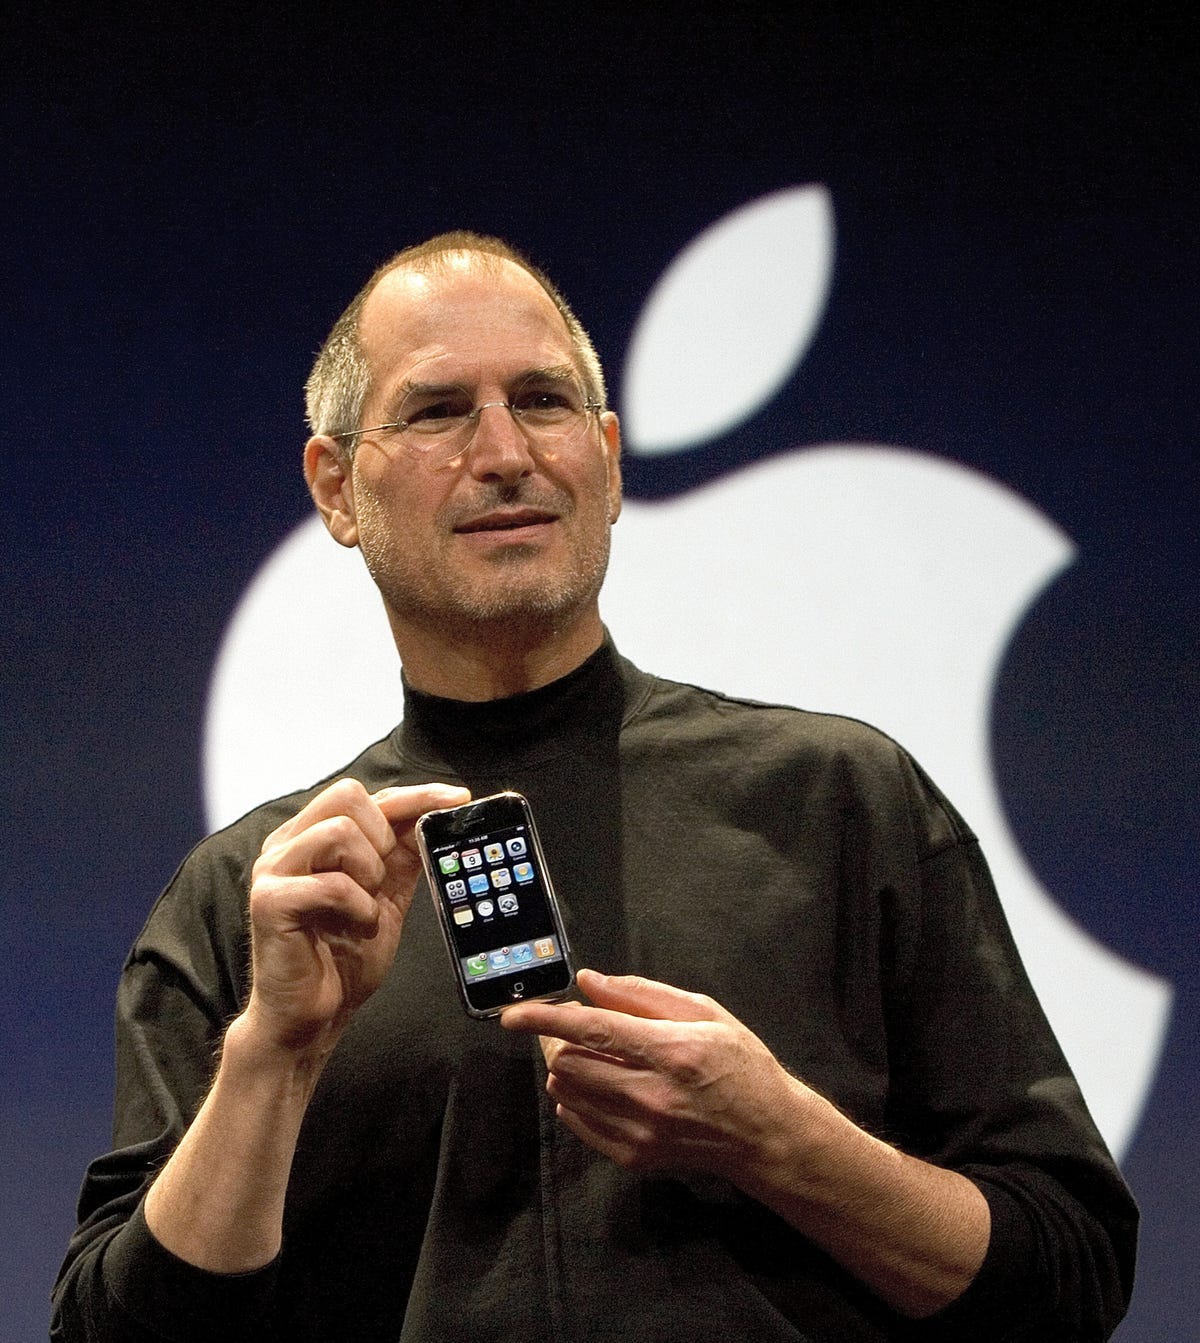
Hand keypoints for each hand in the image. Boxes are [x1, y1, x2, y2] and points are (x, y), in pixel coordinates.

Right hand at [244, 779, 469, 1054]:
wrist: (311, 1018)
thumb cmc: (342, 956)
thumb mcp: (385, 895)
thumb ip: (402, 854)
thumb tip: (437, 815)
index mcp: (311, 837)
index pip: (366, 795)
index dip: (415, 795)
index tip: (458, 799)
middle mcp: (287, 844)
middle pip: (347, 795)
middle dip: (382, 836)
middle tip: (383, 879)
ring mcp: (273, 870)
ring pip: (338, 831)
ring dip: (369, 872)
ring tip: (366, 905)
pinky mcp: (269, 902)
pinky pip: (332, 883)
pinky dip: (359, 907)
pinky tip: (358, 926)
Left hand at [501, 969, 802, 1181]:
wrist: (765, 1134)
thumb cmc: (740, 1064)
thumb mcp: (704, 1012)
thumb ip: (642, 995)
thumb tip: (588, 983)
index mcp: (670, 1051)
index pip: (591, 1029)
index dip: (545, 1018)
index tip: (512, 1014)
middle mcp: (651, 1094)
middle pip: (569, 1062)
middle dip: (558, 1039)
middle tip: (574, 1026)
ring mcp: (640, 1131)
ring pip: (567, 1091)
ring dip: (568, 1066)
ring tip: (597, 1055)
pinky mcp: (634, 1156)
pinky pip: (577, 1121)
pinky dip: (576, 1097)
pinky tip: (603, 1085)